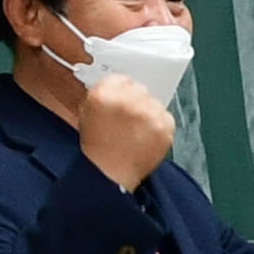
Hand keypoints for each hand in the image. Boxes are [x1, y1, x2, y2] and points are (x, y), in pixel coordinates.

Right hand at [77, 71, 175, 189]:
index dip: (120, 91)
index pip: (121, 78)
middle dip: (135, 101)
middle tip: (127, 120)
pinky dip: (159, 126)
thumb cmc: (97, 147)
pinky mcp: (165, 126)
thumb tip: (120, 86)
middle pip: (139, 89)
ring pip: (154, 103)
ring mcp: (149, 113)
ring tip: (136, 131)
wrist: (109, 174)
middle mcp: (128, 100)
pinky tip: (146, 137)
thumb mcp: (88, 112)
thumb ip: (104, 95)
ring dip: (148, 113)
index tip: (120, 100)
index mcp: (104, 93)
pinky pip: (166, 117)